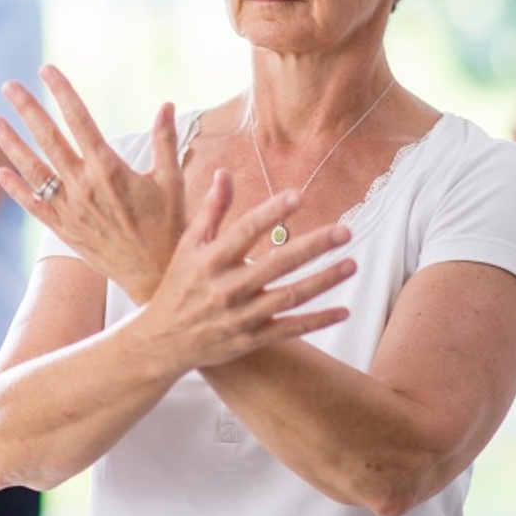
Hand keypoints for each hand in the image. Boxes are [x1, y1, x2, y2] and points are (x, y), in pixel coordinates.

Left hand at [0, 65, 185, 301]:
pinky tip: (0, 172)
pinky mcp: (63, 230)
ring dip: (11, 143)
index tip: (46, 70)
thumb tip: (166, 103)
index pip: (79, 119)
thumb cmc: (169, 227)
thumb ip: (164, 141)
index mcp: (109, 168)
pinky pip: (33, 205)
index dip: (62, 91)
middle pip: (47, 138)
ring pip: (32, 169)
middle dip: (26, 108)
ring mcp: (69, 209)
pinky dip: (15, 188)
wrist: (156, 277)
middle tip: (8, 85)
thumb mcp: (171, 181)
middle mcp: (83, 186)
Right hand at [130, 172, 355, 372]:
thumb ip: (211, 210)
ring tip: (352, 264)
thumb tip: (224, 173)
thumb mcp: (188, 246)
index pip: (245, 231)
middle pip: (277, 263)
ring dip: (323, 281)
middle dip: (313, 246)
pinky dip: (317, 321)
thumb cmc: (179, 285)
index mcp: (210, 260)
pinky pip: (290, 330)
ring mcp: (240, 316)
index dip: (272, 212)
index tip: (299, 196)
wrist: (163, 341)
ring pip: (290, 296)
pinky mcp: (251, 339)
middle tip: (345, 231)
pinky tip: (344, 311)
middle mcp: (226, 288)